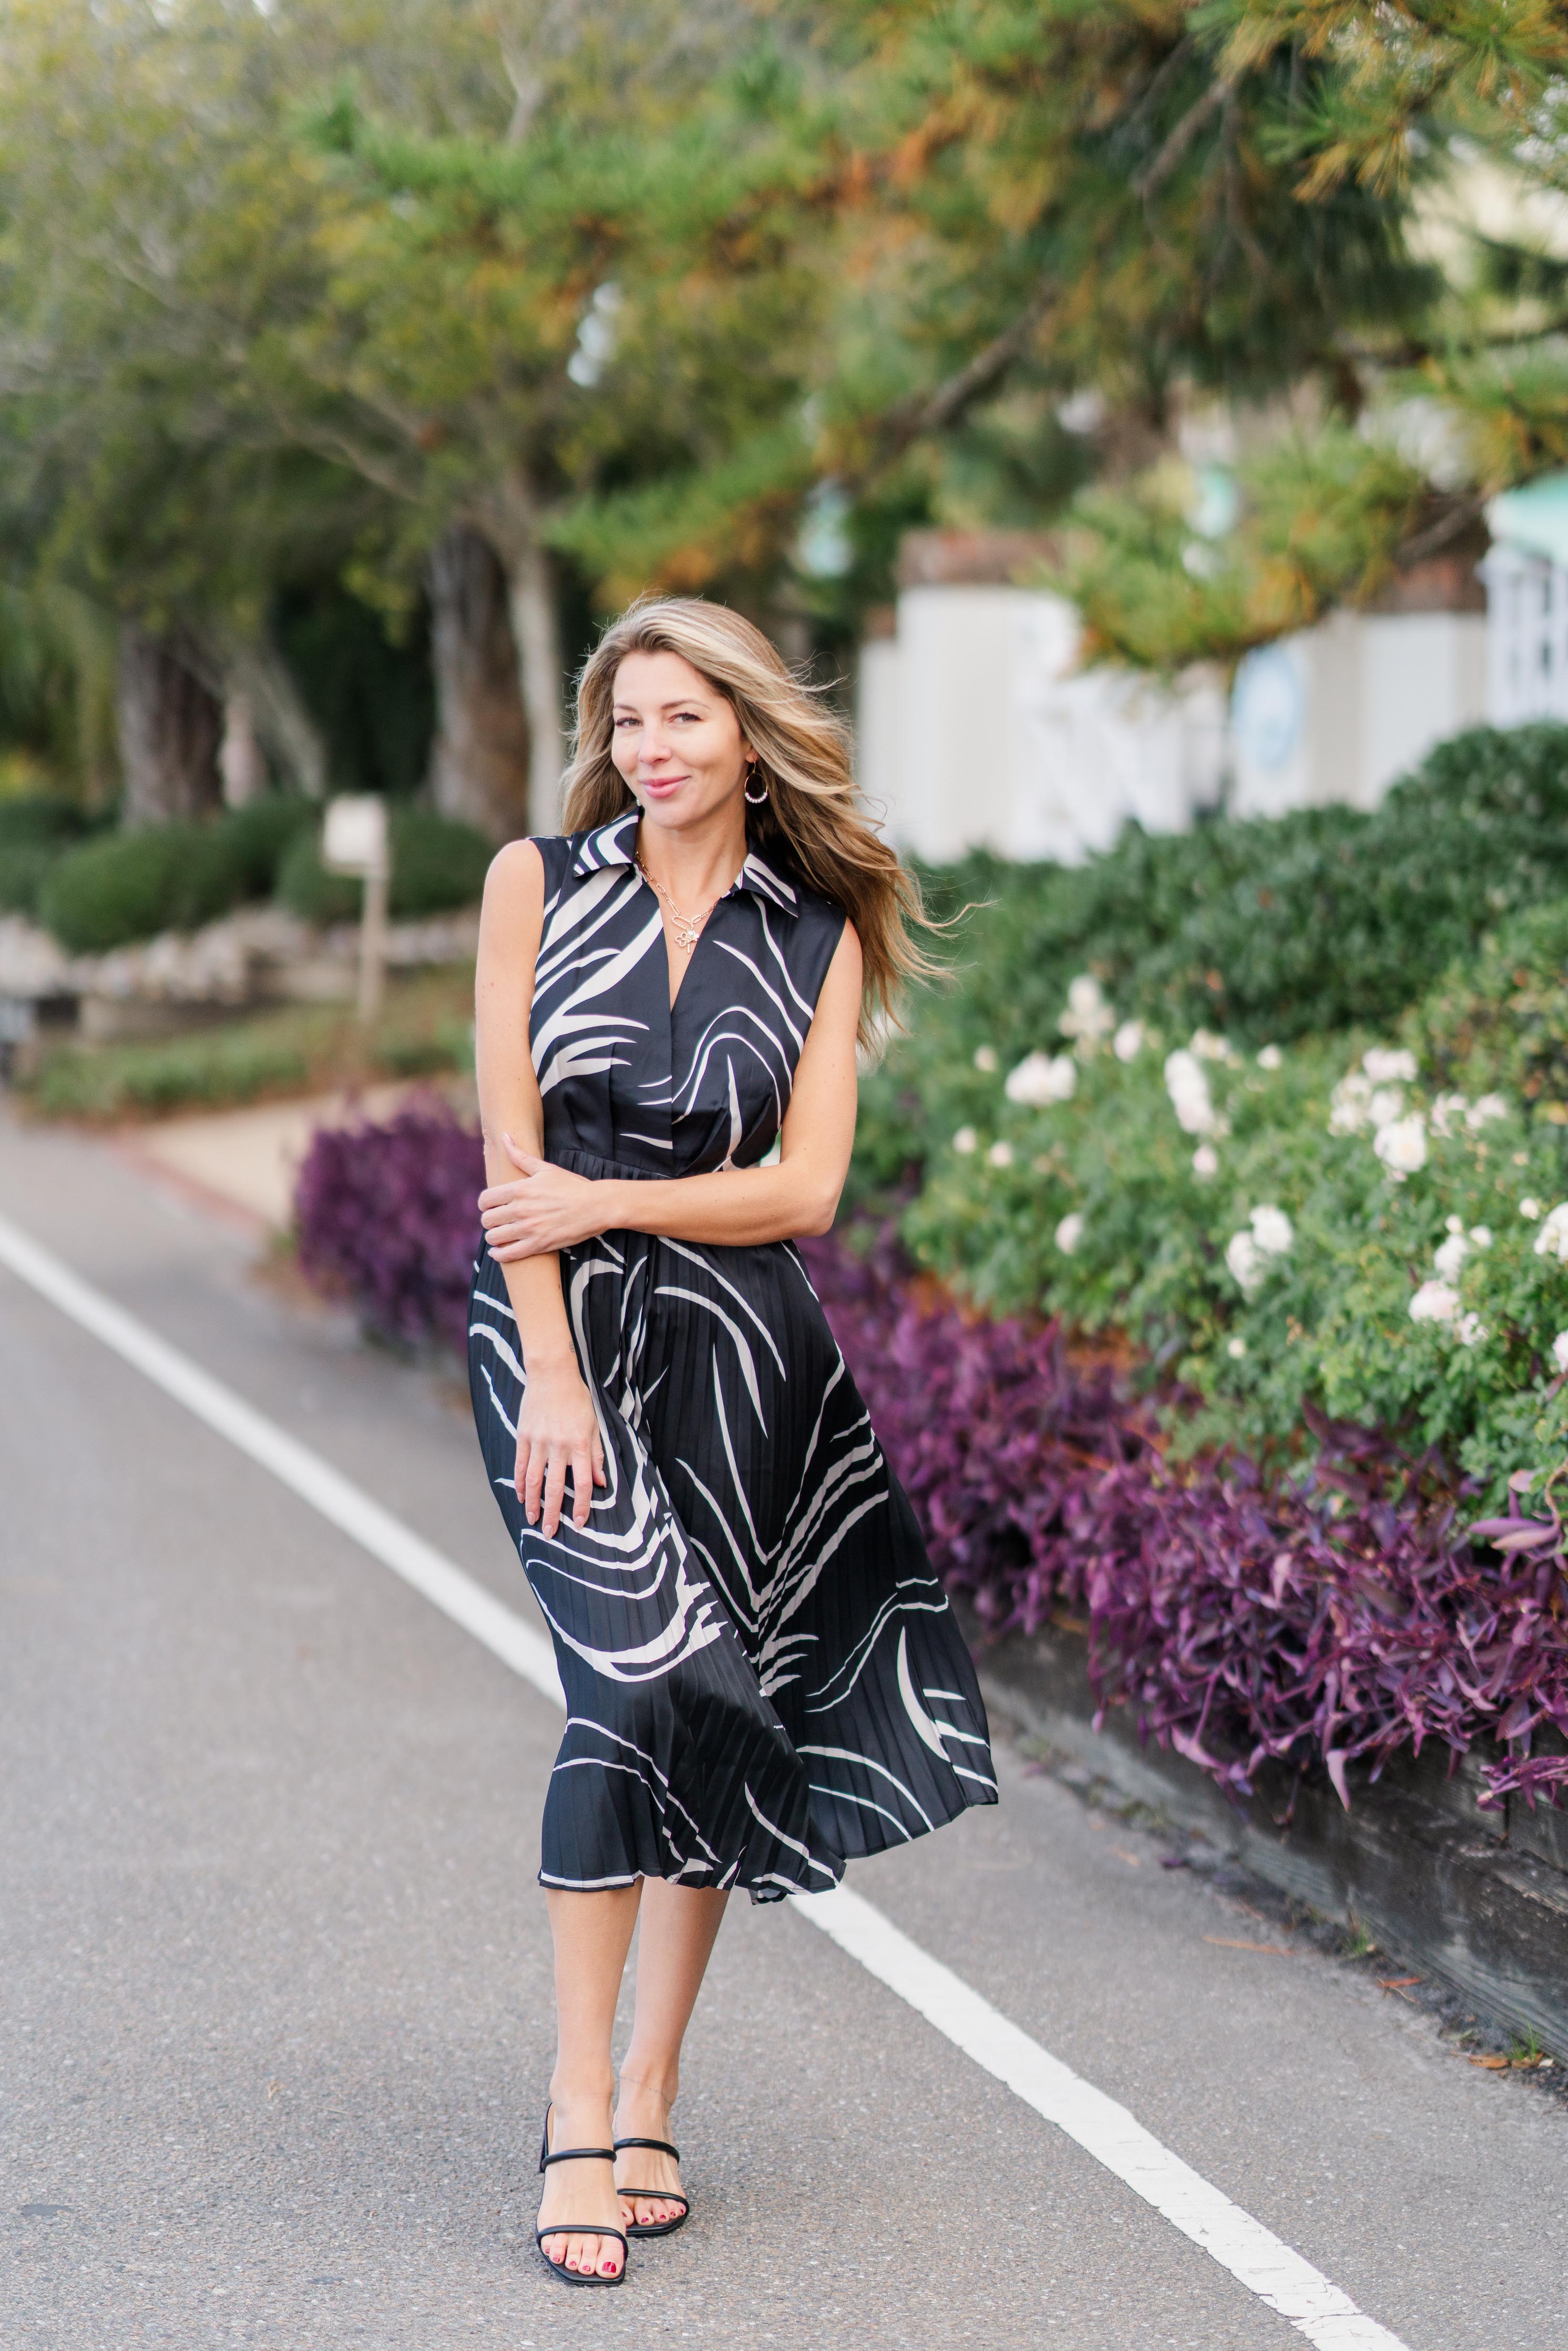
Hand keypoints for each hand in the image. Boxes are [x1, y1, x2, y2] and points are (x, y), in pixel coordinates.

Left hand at [480, 1136, 604, 1259]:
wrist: (596, 1206)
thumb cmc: (572, 1186)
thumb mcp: (546, 1168)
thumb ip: (521, 1156)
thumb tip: (505, 1137)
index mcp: (520, 1189)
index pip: (485, 1200)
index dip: (485, 1204)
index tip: (491, 1206)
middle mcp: (521, 1209)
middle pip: (487, 1220)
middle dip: (490, 1221)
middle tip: (498, 1221)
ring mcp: (529, 1229)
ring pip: (494, 1237)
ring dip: (494, 1237)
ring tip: (500, 1236)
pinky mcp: (538, 1245)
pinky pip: (508, 1255)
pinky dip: (499, 1255)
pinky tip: (499, 1251)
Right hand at [516, 1361, 605, 1535]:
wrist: (552, 1374)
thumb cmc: (578, 1399)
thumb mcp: (595, 1425)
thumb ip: (597, 1456)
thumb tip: (600, 1483)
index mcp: (580, 1445)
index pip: (582, 1483)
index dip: (582, 1506)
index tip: (580, 1523)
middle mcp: (559, 1446)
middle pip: (555, 1487)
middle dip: (553, 1513)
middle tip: (551, 1533)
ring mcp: (538, 1441)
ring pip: (534, 1480)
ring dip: (533, 1503)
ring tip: (533, 1520)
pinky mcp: (523, 1436)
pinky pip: (521, 1464)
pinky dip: (520, 1483)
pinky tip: (521, 1496)